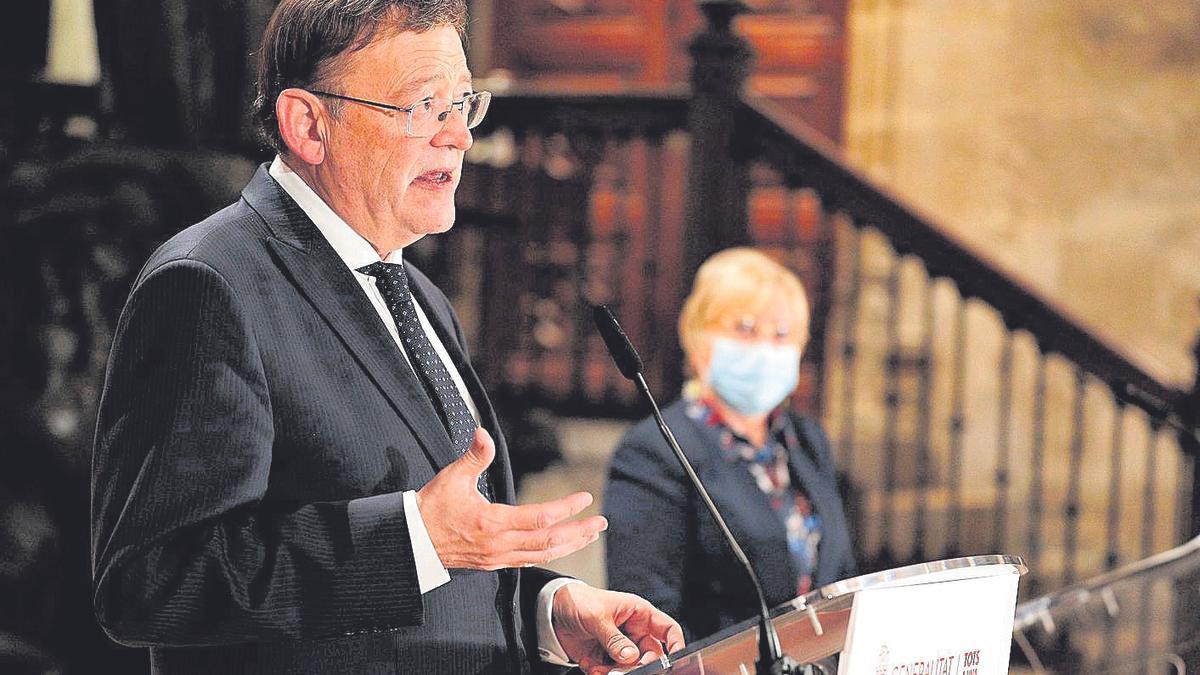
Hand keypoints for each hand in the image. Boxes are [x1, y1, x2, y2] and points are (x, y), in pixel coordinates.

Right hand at [416, 427, 606, 569]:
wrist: (412, 540)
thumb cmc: (432, 507)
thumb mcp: (452, 477)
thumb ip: (474, 456)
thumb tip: (483, 434)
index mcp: (493, 523)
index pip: (540, 518)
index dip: (565, 508)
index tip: (584, 498)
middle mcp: (499, 545)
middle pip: (549, 542)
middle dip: (578, 532)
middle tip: (600, 523)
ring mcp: (497, 557)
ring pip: (542, 555)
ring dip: (569, 545)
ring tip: (589, 535)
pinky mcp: (493, 563)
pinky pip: (528, 561)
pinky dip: (549, 553)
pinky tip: (560, 547)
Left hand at [551, 584, 685, 674]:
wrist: (552, 612)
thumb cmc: (579, 601)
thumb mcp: (597, 617)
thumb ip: (615, 639)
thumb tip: (631, 657)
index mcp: (638, 613)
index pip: (667, 629)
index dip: (675, 643)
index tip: (675, 658)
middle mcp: (633, 631)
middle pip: (651, 655)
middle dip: (638, 665)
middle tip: (623, 668)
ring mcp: (620, 646)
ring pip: (631, 667)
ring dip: (616, 672)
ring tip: (599, 668)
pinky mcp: (606, 658)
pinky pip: (612, 672)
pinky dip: (601, 673)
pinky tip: (589, 664)